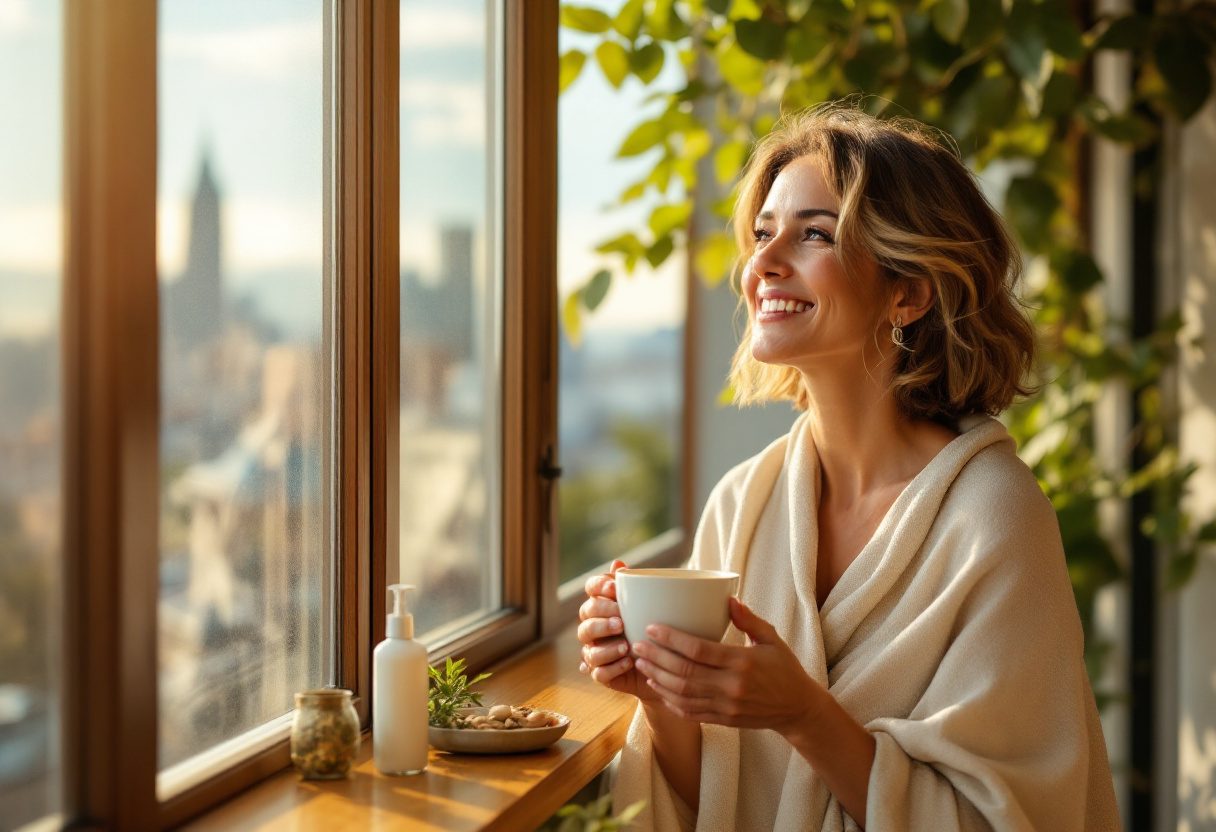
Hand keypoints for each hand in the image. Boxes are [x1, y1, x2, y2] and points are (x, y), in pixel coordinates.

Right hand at [577, 559, 657, 702]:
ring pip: (588, 647)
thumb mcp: (650, 607)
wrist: (665, 665)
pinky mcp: (601, 673)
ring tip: (625, 645)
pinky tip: (628, 662)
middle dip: (602, 617)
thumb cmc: (653, 628)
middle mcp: (594, 625)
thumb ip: (635, 587)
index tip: (614, 589)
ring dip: (606, 646)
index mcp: (604, 603)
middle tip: (621, 621)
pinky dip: (612, 667)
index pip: (591, 588)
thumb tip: (618, 564)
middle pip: (586, 616)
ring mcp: (595, 650)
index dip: (598, 587)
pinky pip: (598, 672)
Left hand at [632, 596, 819, 734]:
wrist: (798, 708)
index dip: (671, 639)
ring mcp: (726, 706)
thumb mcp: (771, 639)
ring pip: (683, 694)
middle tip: (637, 645)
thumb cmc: (784, 669)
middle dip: (656, 658)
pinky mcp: (724, 720)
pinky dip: (671, 701)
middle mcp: (731, 686)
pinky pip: (691, 712)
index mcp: (742, 662)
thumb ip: (749, 620)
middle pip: (684, 672)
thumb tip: (728, 598)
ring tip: (641, 664)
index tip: (651, 627)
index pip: (698, 649)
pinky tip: (658, 687)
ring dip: (658, 679)